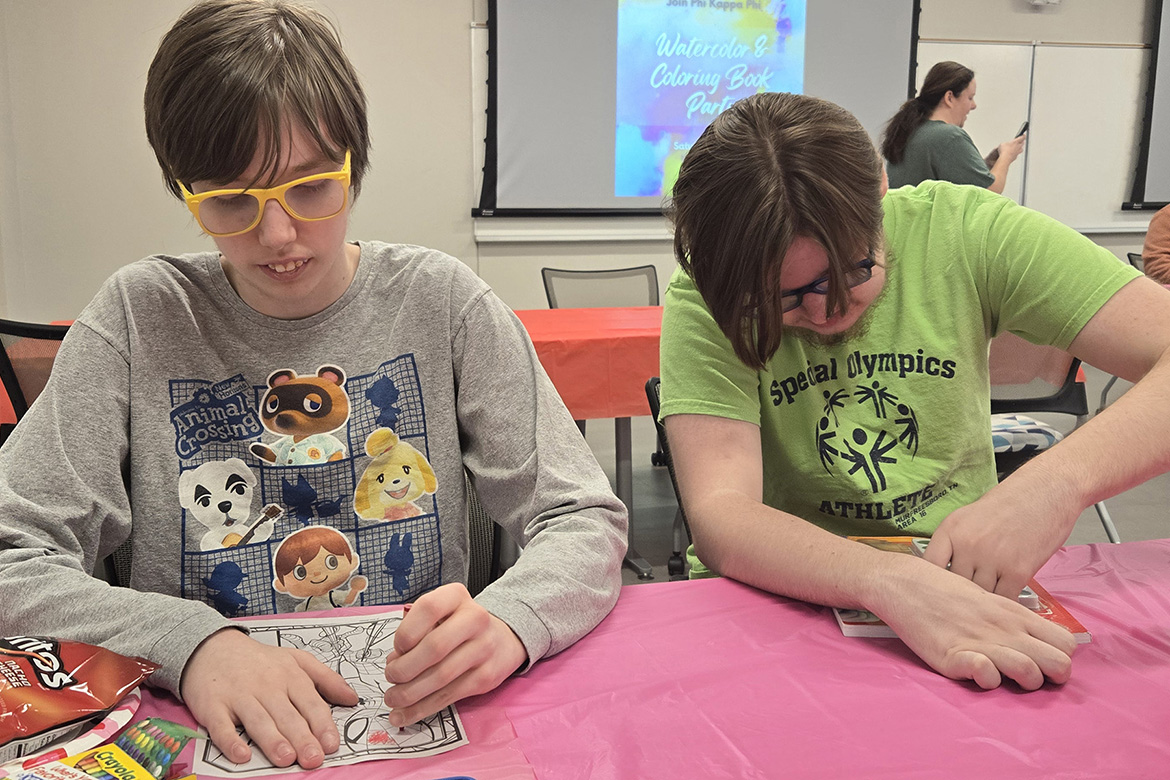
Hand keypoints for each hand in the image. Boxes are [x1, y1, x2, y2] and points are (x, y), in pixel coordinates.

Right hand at [181, 628, 357, 768]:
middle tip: (313, 758)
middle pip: (287, 715)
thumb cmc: (260, 661)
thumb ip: (326, 679)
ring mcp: (239, 696)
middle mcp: (267, 686)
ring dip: (273, 740)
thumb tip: (353, 699)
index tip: (331, 744)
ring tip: (286, 758)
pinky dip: (230, 741)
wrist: (211, 648)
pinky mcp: (213, 706)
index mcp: (290, 676)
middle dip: (302, 738)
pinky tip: (241, 755)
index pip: (310, 703)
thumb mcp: (297, 660)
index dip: (322, 724)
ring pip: (259, 720)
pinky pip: (222, 726)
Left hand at [383, 583, 526, 726]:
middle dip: (404, 668)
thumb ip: (417, 631)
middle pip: (434, 647)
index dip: (406, 632)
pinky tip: (405, 714)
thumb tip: (394, 664)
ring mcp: (484, 649)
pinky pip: (449, 696)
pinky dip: (422, 708)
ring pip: (440, 677)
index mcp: (457, 597)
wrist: (503, 639)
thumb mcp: (441, 614)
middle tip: (390, 676)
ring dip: (409, 693)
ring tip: (393, 698)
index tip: (397, 649)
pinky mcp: (486, 677)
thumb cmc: (460, 626)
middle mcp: (476, 619)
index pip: (428, 609)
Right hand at [872, 555, 1076, 689]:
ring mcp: (980, 641)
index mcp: (1014, 613)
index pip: (1067, 644)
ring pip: (1029, 673)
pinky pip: (985, 676)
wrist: (902, 582)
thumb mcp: (986, 598)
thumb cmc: (943, 591)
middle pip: (1059, 664)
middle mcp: (1004, 628)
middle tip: (1031, 676)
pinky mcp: (952, 656)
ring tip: (1003, 676)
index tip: (1043, 660)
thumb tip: (1035, 641)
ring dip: (1023, 682)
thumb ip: (1011, 619)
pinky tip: (977, 671)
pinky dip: (986, 680)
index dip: (1059, 657)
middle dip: (1052, 678)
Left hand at [922, 475, 1077, 597]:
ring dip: (985, 598)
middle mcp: (968, 544)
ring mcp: (992, 558)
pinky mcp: (1018, 571)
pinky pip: (1004, 599)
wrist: (1045, 492)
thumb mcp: (968, 518)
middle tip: (968, 597)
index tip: (937, 591)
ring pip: (980, 594)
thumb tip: (941, 573)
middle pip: (955, 585)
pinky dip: (1005, 602)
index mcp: (951, 529)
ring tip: (989, 596)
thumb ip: (953, 544)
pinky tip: (1006, 597)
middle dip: (962, 592)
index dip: (932, 582)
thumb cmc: (1009, 505)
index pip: (929, 565)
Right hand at [997, 133, 1025, 164]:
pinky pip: (1017, 154)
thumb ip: (1005, 143)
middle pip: (1023, 143)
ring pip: (1021, 149)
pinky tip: (1014, 153)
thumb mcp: (1002, 144)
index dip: (1023, 136)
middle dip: (1022, 141)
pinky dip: (1016, 153)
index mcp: (1015, 142)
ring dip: (1020, 147)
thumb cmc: (1004, 151)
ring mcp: (1017, 152)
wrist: (1005, 159)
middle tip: (1020, 140)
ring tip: (1018, 147)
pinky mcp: (1015, 157)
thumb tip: (1004, 145)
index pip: (1022, 137)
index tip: (1023, 135)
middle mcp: (1018, 147)